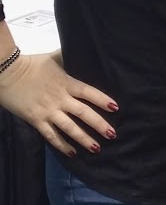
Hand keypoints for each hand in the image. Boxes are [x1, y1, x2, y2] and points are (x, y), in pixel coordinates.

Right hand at [0, 51, 116, 154]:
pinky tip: (72, 153)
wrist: (6, 73)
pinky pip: (51, 136)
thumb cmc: (31, 64)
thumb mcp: (52, 58)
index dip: (102, 100)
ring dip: (84, 139)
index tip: (115, 108)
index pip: (89, 92)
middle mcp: (60, 98)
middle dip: (99, 124)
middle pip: (83, 113)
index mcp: (66, 82)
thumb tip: (80, 50)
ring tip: (97, 148)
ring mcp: (48, 111)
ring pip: (70, 128)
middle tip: (112, 135)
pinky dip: (62, 145)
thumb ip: (67, 57)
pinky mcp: (36, 120)